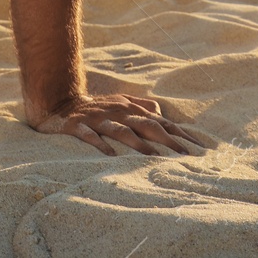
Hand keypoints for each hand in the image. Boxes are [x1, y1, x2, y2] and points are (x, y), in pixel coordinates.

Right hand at [32, 93, 207, 156]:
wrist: (59, 101)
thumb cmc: (95, 106)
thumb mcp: (120, 102)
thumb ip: (141, 105)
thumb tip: (162, 111)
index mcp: (130, 108)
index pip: (161, 121)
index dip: (179, 133)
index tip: (197, 147)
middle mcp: (118, 112)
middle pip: (147, 125)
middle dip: (167, 140)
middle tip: (184, 155)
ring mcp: (99, 119)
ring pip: (122, 131)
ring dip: (138, 144)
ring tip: (153, 156)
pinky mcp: (78, 126)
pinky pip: (90, 136)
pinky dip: (101, 145)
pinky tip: (110, 156)